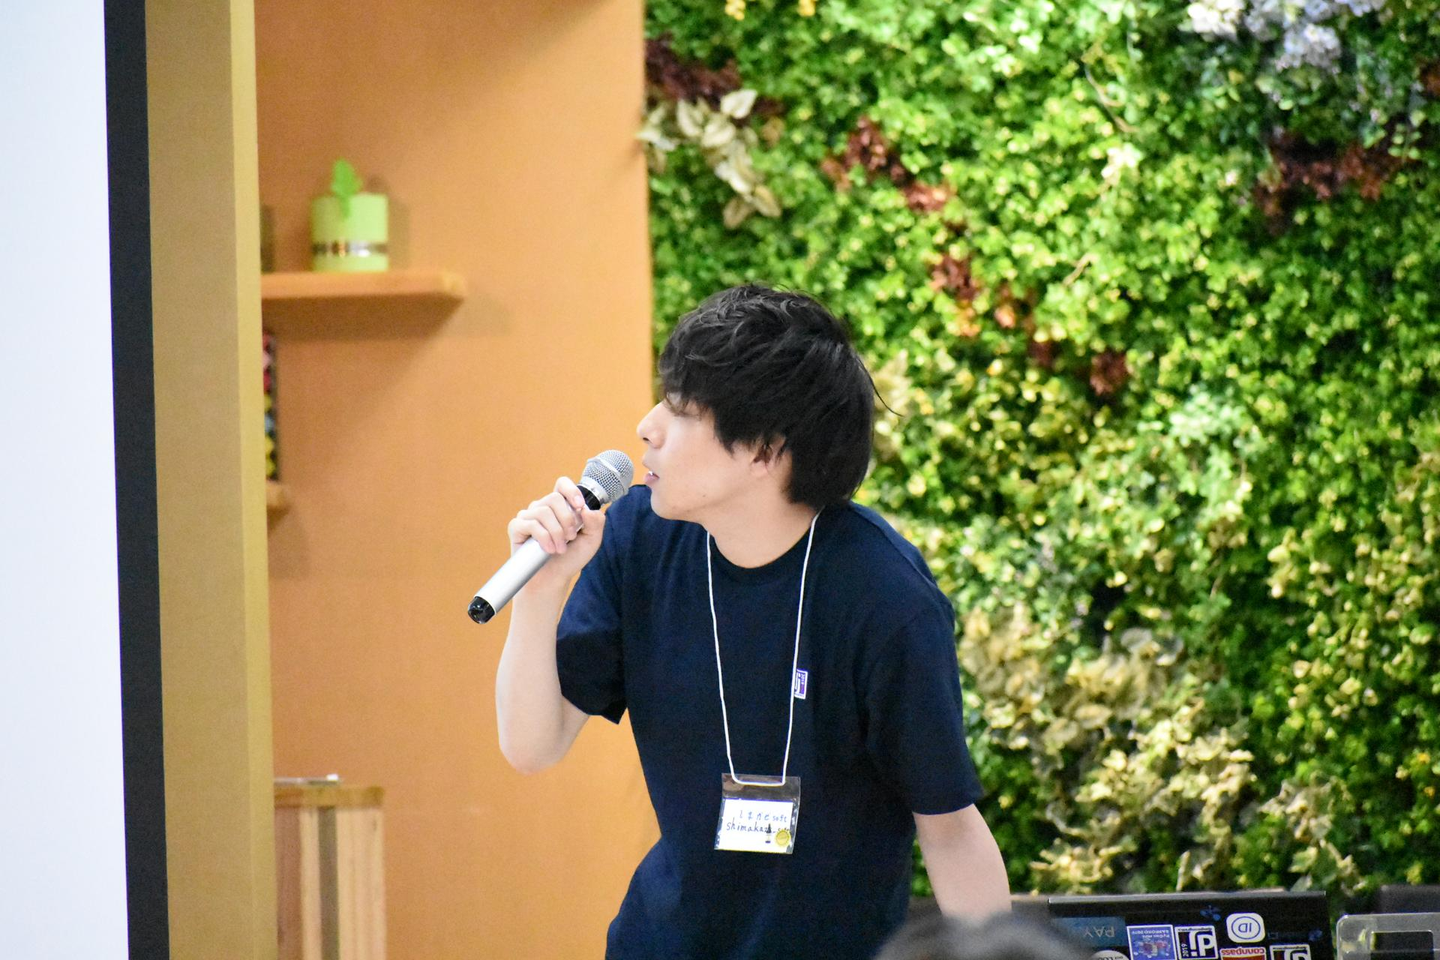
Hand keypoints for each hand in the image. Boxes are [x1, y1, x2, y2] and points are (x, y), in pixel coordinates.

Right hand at [506, 476, 606, 594]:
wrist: (553, 578)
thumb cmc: (571, 558)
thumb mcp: (591, 540)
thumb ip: (596, 523)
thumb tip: (586, 509)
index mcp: (560, 506)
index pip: (562, 484)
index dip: (571, 491)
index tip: (579, 507)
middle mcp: (542, 507)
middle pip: (554, 498)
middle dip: (566, 519)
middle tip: (571, 538)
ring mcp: (528, 516)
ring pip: (543, 512)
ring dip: (556, 533)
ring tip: (560, 549)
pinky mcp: (516, 527)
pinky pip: (530, 524)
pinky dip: (543, 538)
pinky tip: (548, 549)